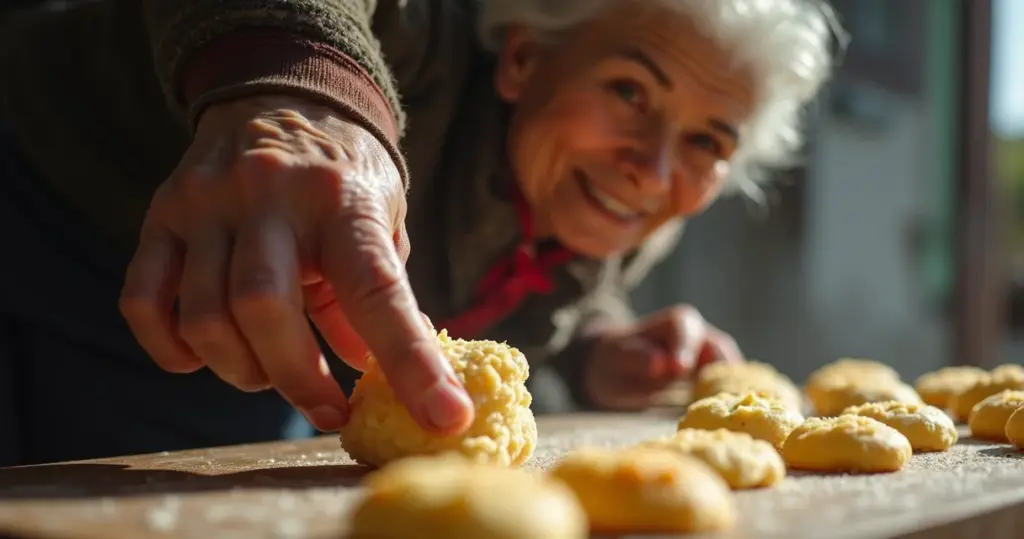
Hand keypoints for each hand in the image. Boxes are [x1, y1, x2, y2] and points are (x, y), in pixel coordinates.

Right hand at [119, 95, 473, 434]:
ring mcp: (206, 203)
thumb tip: (379, 377)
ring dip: (240, 370)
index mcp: (342, 200)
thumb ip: (377, 298)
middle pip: (263, 309)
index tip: (446, 417)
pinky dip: (173, 349)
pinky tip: (205, 353)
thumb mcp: (380, 225)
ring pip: (203, 317)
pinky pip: (145, 303)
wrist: (278, 96)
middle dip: (297, 380)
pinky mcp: (161, 216)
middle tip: (327, 409)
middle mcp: (269, 194)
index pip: (377, 291)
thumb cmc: (342, 178)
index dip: (412, 362)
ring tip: (268, 372)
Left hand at [582, 305, 742, 409]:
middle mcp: (703, 337)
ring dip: (730, 393)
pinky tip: (724, 423)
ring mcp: (714, 361)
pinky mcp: (717, 384)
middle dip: (720, 373)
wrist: (619, 371)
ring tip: (727, 415)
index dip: (684, 348)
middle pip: (720, 352)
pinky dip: (728, 406)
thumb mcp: (617, 357)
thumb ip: (636, 357)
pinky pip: (728, 392)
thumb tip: (660, 363)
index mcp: (678, 323)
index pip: (687, 332)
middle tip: (717, 398)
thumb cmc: (618, 359)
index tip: (678, 368)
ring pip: (731, 374)